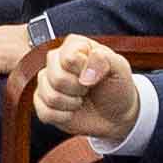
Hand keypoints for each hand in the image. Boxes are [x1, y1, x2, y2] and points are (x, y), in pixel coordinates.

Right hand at [28, 34, 143, 144]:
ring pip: (49, 95)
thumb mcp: (119, 69)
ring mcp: (47, 81)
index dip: (83, 71)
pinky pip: (43, 112)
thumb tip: (85, 72)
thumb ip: (105, 60)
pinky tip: (72, 111)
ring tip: (81, 99)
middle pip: (55, 77)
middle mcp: (57, 61)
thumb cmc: (116, 87)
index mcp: (74, 46)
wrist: (116, 114)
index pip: (68, 57)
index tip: (95, 76)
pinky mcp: (42, 102)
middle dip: (77, 89)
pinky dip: (62, 116)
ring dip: (71, 103)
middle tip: (88, 88)